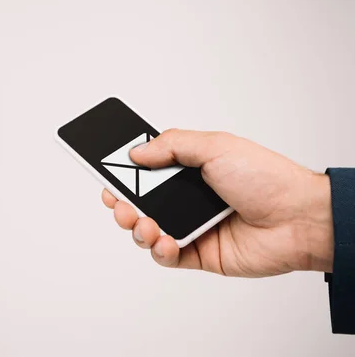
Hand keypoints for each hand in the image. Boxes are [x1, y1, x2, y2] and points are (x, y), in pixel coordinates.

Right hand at [102, 129, 333, 276]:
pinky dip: (160, 250)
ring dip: (136, 227)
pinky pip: (166, 255)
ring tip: (145, 224)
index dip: (122, 173)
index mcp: (188, 170)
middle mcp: (186, 198)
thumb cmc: (265, 177)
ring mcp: (191, 226)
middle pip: (138, 202)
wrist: (298, 218)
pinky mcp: (198, 253)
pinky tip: (166, 241)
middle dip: (120, 203)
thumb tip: (136, 152)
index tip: (105, 173)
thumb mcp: (215, 146)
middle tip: (118, 202)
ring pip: (146, 230)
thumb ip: (172, 145)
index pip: (145, 171)